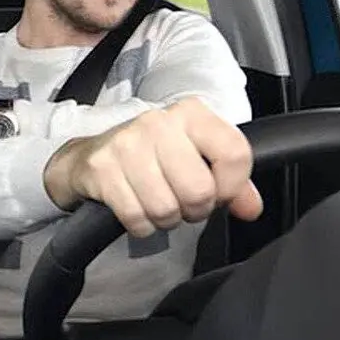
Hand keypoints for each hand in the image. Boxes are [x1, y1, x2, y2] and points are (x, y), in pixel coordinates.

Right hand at [43, 97, 262, 237]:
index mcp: (190, 114)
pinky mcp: (102, 169)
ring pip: (166, 208)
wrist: (89, 156)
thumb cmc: (150, 157)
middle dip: (195, 210)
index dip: (232, 186)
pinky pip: (136, 217)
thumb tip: (250, 209)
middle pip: (199, 190)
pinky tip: (137, 210)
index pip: (234, 153)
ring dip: (165, 219)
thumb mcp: (194, 158)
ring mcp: (127, 144)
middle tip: (183, 204)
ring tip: (158, 205)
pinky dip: (141, 225)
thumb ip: (231, 183)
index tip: (218, 193)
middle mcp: (158, 122)